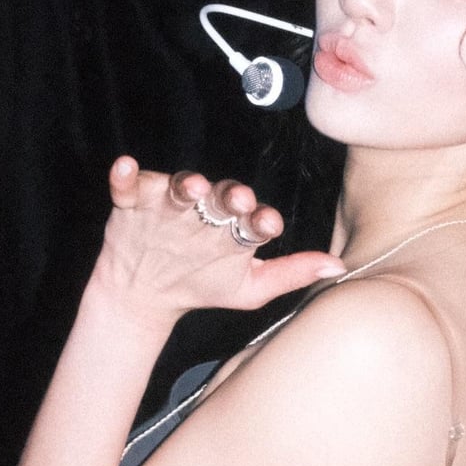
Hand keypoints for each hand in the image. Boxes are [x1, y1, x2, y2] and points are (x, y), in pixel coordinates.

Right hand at [91, 156, 344, 326]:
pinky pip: (128, 185)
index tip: (269, 224)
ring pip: (179, 186)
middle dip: (230, 195)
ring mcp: (169, 202)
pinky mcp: (133, 202)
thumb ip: (292, 273)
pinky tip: (127, 169)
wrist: (146, 296)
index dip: (261, 218)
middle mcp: (206, 207)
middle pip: (221, 194)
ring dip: (185, 184)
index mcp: (235, 224)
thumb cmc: (204, 286)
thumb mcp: (251, 287)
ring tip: (192, 187)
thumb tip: (338, 266)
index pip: (253, 217)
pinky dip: (126, 176)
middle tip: (239, 199)